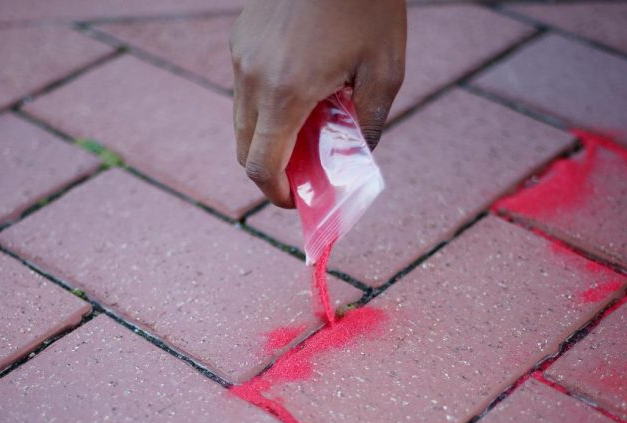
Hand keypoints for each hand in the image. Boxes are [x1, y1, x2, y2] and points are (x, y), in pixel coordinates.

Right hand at [230, 0, 405, 207]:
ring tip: (309, 129)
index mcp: (286, 92)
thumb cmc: (368, 5)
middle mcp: (252, 77)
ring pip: (242, 119)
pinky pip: (245, 88)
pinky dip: (265, 105)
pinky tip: (301, 90)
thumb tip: (352, 161)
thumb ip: (368, 125)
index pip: (260, 166)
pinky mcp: (241, 37)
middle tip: (305, 173)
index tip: (296, 199)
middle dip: (272, 170)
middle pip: (245, 148)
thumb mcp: (385, 71)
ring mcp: (241, 55)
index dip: (276, 193)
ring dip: (269, 137)